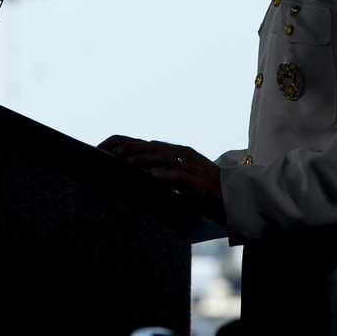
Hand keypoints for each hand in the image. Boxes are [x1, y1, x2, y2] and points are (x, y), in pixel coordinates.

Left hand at [98, 135, 225, 224]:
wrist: (232, 194)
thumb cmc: (202, 186)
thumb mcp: (177, 174)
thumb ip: (160, 169)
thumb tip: (134, 172)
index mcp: (173, 152)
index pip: (145, 143)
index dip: (124, 143)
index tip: (103, 147)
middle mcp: (180, 154)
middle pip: (151, 146)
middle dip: (131, 148)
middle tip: (112, 153)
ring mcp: (189, 165)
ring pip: (163, 156)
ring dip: (144, 158)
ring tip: (127, 162)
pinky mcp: (197, 181)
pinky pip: (180, 175)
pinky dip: (166, 174)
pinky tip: (153, 176)